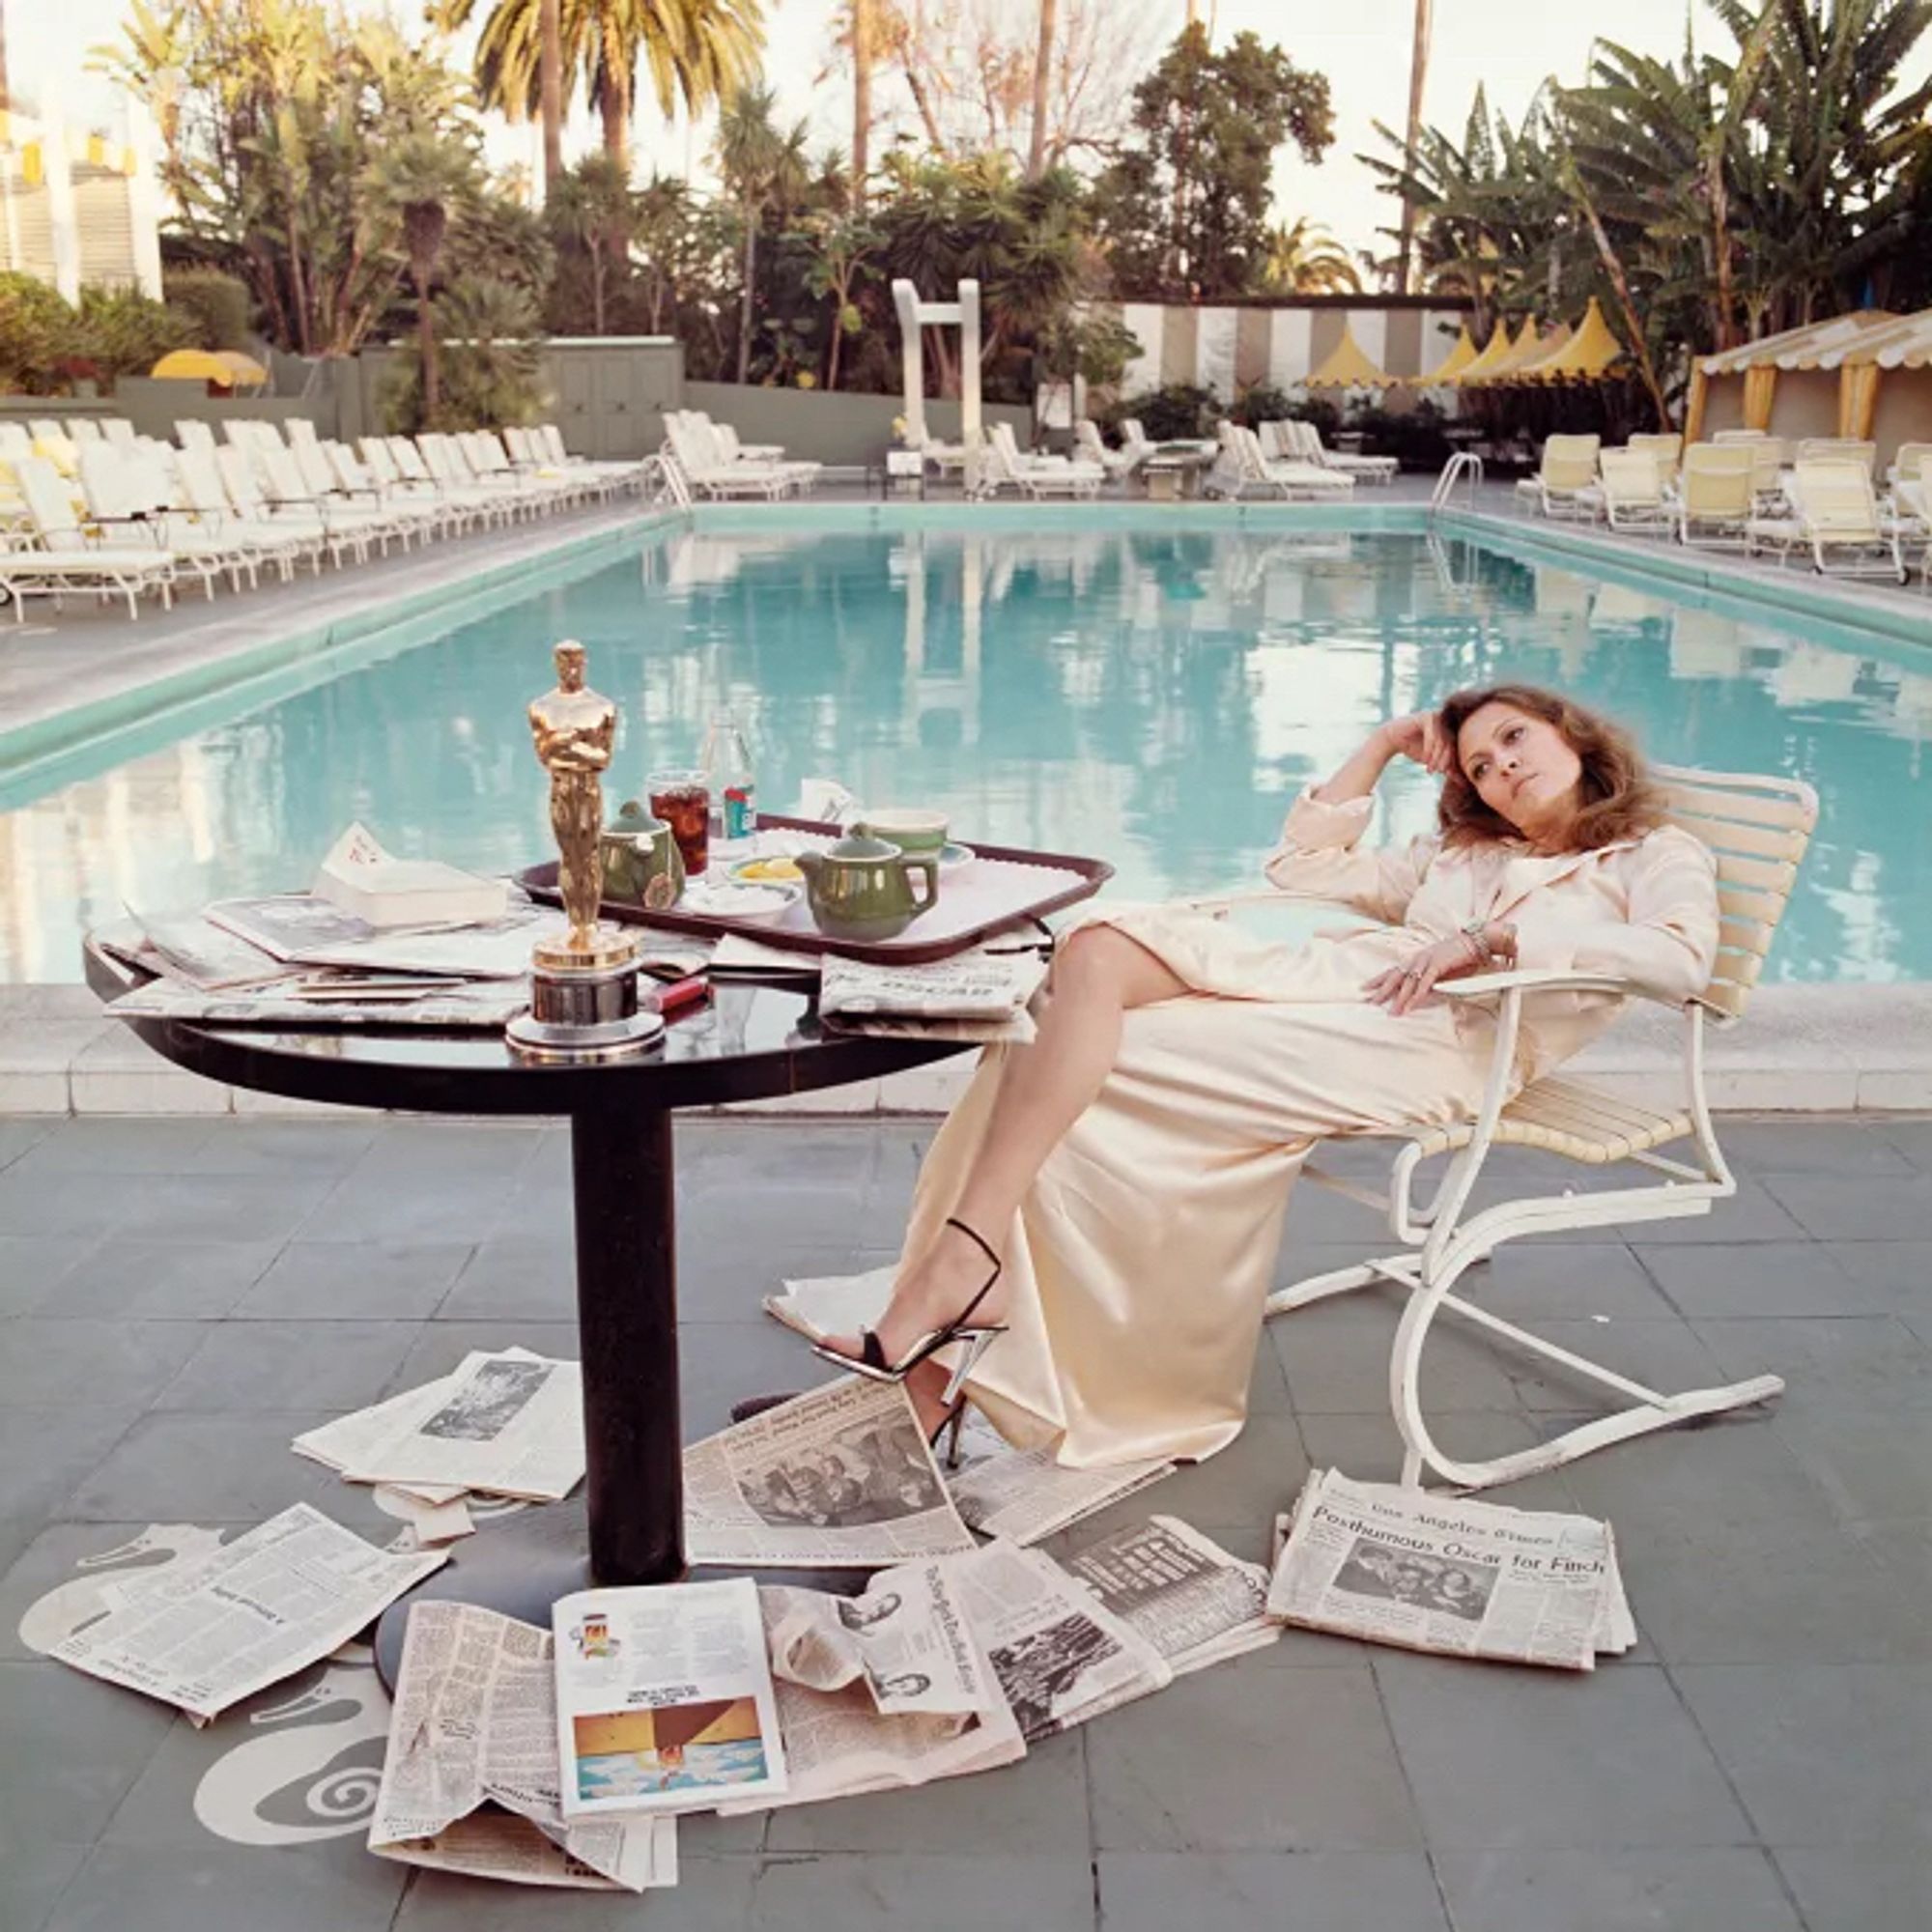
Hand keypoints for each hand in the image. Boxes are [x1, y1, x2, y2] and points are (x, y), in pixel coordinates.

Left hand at [1363, 933, 1486, 1014]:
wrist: (1477, 942)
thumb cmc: (1460, 957)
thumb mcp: (1441, 970)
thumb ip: (1429, 980)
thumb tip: (1421, 993)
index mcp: (1416, 959)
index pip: (1393, 970)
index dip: (1378, 979)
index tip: (1364, 988)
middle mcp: (1417, 959)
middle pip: (1395, 976)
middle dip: (1381, 990)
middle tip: (1369, 1002)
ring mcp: (1426, 961)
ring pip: (1407, 982)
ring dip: (1399, 999)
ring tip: (1392, 1013)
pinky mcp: (1437, 965)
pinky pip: (1424, 984)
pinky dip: (1416, 996)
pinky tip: (1410, 1006)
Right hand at [1379, 710, 1455, 776]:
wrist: (1392, 739)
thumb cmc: (1413, 747)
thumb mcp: (1432, 759)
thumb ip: (1447, 767)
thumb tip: (1462, 783)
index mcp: (1450, 729)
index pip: (1456, 746)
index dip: (1451, 761)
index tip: (1444, 774)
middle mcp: (1446, 721)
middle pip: (1450, 743)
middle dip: (1444, 760)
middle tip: (1436, 771)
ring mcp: (1437, 717)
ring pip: (1442, 740)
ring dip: (1436, 757)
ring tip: (1429, 768)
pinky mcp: (1427, 716)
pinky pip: (1432, 735)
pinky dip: (1429, 748)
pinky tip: (1424, 759)